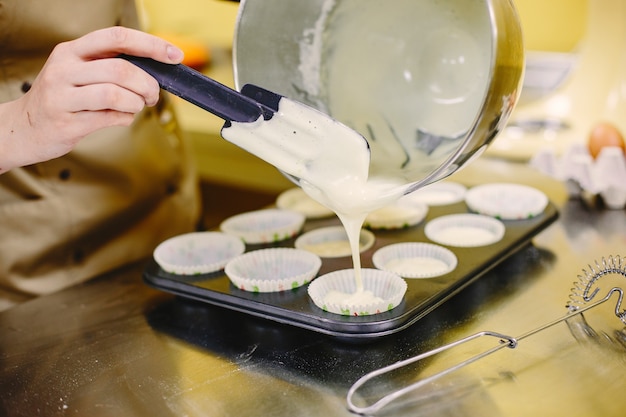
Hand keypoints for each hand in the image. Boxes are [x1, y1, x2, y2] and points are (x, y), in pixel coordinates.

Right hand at [0, 26, 183, 171]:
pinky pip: (109, 118)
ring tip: (135, 107)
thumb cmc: (63, 98)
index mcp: (72, 51)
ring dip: (136, 103)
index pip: (117, 37)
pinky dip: (124, 118)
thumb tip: (156, 69)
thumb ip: (110, 66)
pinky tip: (121, 117)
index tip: (174, 55)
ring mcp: (62, 96)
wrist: (24, 127)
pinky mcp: (66, 122)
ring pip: (115, 94)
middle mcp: (64, 69)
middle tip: (152, 95)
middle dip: (147, 84)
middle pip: (120, 70)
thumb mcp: (79, 73)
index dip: (150, 45)